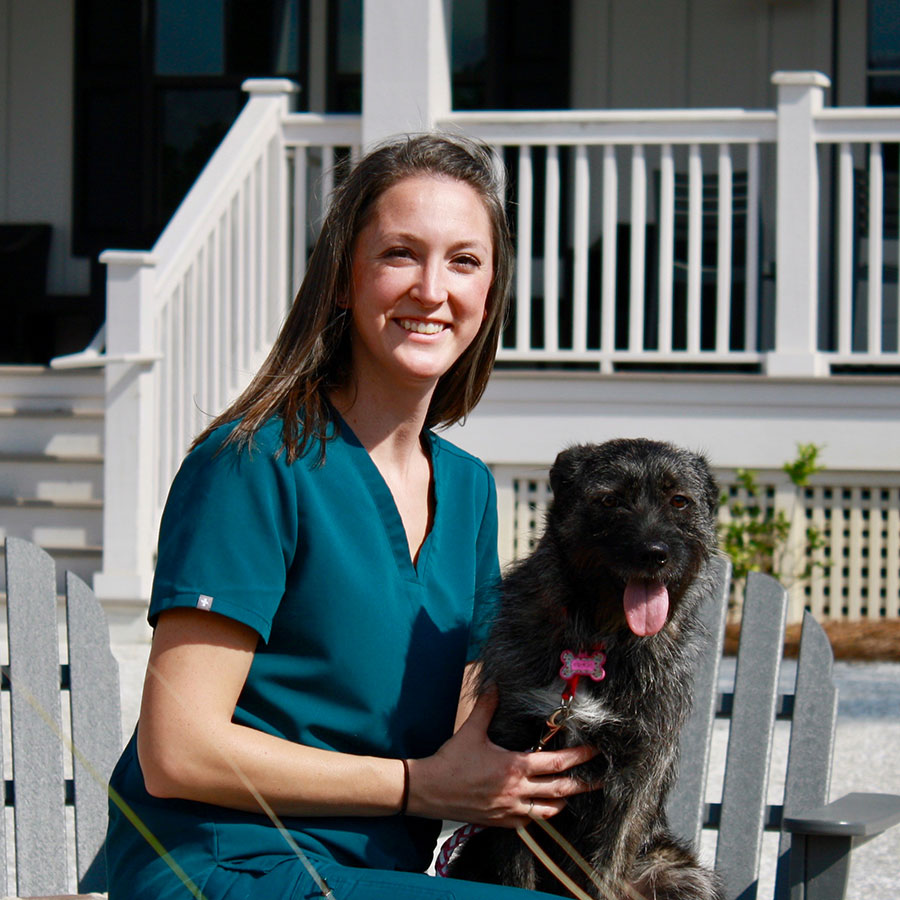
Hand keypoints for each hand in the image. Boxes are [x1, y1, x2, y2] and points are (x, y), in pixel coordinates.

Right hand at [406, 690, 596, 826]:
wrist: (429, 790)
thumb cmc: (450, 760)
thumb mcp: (470, 730)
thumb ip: (487, 707)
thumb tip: (495, 684)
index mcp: (513, 767)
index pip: (555, 763)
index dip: (578, 757)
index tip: (594, 752)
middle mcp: (516, 791)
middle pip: (559, 789)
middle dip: (582, 783)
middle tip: (601, 778)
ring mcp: (509, 810)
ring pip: (547, 811)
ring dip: (563, 801)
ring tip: (574, 794)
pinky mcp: (500, 822)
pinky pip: (528, 822)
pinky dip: (541, 815)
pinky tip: (544, 809)